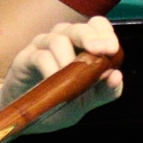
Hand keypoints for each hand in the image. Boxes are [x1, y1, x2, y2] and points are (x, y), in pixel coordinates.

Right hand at [0, 18, 123, 133]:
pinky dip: (51, 69)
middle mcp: (63, 39)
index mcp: (82, 44)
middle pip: (79, 28)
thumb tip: (117, 76)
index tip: (112, 49)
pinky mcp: (25, 58)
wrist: (27, 117)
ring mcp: (43, 46)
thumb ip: (105, 91)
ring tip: (71, 80)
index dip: (105, 34)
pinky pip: (40, 56)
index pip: (96, 26)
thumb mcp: (87, 101)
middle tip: (100, 51)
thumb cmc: (59, 103)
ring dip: (69, 60)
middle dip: (91, 38)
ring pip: (59, 39)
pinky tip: (54, 82)